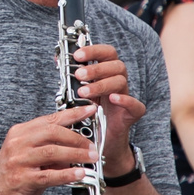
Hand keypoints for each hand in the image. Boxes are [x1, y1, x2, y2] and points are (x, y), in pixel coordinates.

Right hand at [0, 108, 98, 194]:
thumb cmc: (11, 179)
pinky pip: (49, 175)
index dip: (73, 114)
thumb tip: (76, 148)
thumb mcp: (30, 159)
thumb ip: (51, 152)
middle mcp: (17, 143)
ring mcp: (18, 160)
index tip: (90, 110)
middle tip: (93, 146)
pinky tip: (79, 174)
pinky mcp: (21, 179)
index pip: (50, 119)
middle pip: (53, 132)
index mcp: (19, 133)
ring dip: (76, 154)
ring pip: (53, 151)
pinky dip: (67, 174)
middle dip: (77, 138)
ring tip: (91, 158)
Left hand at [72, 43, 146, 168]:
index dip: (94, 50)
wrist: (98, 144)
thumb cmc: (88, 114)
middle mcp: (118, 82)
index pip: (106, 53)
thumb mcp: (77, 93)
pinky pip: (135, 104)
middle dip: (96, 69)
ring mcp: (125, 97)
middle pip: (115, 65)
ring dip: (101, 85)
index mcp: (107, 73)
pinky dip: (125, 100)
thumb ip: (71, 77)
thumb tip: (58, 58)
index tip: (77, 55)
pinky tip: (112, 99)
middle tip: (78, 76)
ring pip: (121, 82)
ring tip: (83, 93)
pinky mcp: (131, 114)